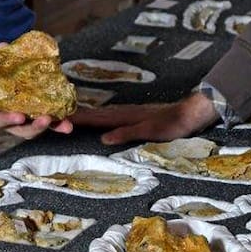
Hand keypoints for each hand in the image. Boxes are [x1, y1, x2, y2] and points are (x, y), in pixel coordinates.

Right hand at [71, 93, 218, 144]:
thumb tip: (103, 138)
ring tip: (74, 116)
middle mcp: (126, 112)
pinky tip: (102, 118)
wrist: (191, 113)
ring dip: (88, 115)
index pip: (96, 118)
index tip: (61, 117)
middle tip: (60, 116)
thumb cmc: (172, 124)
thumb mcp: (149, 132)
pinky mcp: (137, 115)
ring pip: (104, 113)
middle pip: (97, 114)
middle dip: (78, 115)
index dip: (79, 118)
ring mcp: (131, 112)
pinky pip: (113, 115)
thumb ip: (126, 134)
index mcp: (126, 116)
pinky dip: (101, 116)